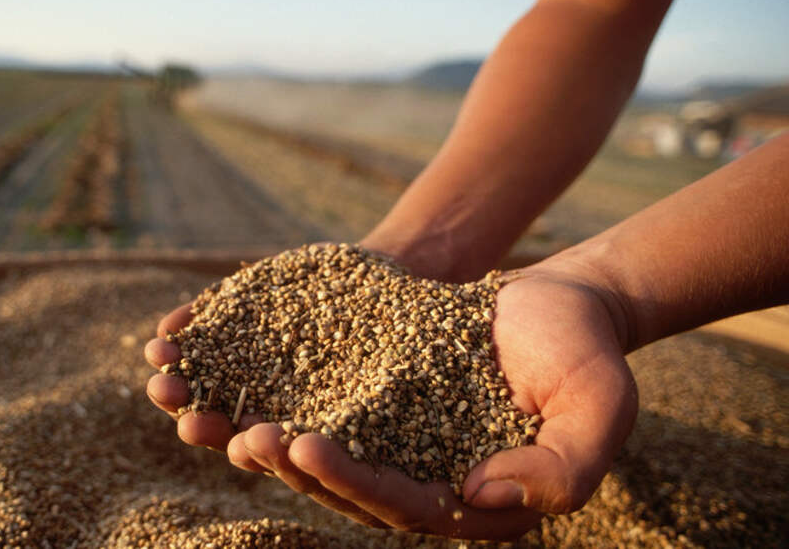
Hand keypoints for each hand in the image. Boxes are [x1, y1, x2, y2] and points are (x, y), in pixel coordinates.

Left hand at [144, 257, 636, 539]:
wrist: (561, 301)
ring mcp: (386, 431)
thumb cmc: (584, 352)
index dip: (347, 480)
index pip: (396, 503)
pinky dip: (263, 387)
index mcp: (465, 496)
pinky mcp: (366, 389)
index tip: (302, 445)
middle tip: (240, 435)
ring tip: (205, 412)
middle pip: (340, 481)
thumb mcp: (599, 407)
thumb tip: (481, 497)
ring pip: (312, 443)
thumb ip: (563, 466)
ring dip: (256, 433)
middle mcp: (416, 472)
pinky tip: (219, 371)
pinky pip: (308, 394)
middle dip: (286, 461)